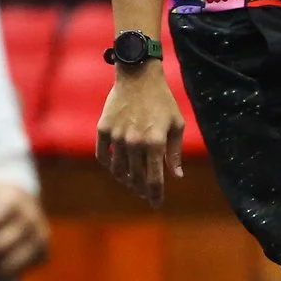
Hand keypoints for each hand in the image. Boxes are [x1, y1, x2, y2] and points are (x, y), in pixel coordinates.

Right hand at [97, 64, 183, 205]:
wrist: (138, 76)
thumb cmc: (163, 101)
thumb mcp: (177, 125)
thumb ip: (175, 153)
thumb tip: (177, 176)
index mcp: (155, 142)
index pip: (154, 179)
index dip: (155, 195)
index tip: (156, 204)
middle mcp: (134, 142)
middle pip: (135, 177)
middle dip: (142, 189)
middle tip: (146, 194)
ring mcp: (116, 136)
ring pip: (118, 170)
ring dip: (125, 180)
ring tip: (132, 183)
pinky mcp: (103, 129)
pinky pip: (103, 156)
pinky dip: (110, 166)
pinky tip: (117, 169)